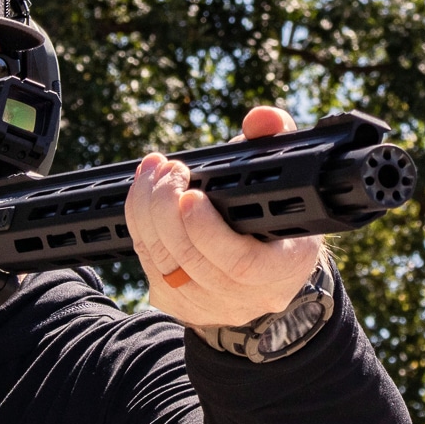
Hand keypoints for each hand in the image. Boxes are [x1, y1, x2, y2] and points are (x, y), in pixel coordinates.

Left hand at [124, 106, 324, 329]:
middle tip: (167, 170)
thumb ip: (276, 141)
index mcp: (283, 268)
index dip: (208, 232)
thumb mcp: (285, 177)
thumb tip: (261, 118)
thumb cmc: (274, 214)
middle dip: (166, 210)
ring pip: (163, 264)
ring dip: (147, 212)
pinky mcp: (178, 303)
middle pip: (192, 261)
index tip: (190, 195)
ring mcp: (209, 305)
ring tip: (152, 173)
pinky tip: (143, 194)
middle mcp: (246, 297)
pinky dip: (139, 225)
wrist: (264, 266)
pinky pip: (148, 264)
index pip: (241, 263)